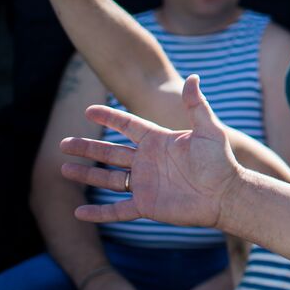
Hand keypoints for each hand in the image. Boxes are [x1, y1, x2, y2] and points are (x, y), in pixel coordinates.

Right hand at [59, 75, 241, 229]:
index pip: (129, 126)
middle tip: (63, 143)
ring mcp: (145, 184)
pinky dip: (98, 212)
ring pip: (109, 179)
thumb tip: (194, 77)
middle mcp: (148, 162)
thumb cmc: (220, 161)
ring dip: (87, 174)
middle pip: (110, 152)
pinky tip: (79, 212)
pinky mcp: (147, 205)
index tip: (89, 110)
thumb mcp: (208, 130)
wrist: (226, 194)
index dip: (110, 118)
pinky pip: (117, 210)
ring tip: (63, 168)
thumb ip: (197, 106)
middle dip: (87, 147)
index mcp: (159, 141)